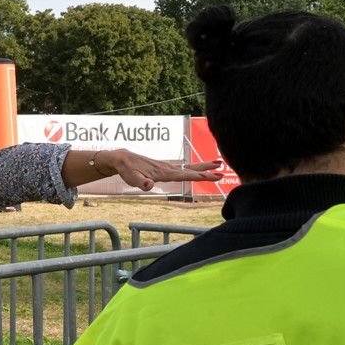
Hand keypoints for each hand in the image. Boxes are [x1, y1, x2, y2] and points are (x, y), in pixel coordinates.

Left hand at [96, 150, 222, 191]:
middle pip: (190, 169)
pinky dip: (194, 168)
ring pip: (188, 166)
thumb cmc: (127, 170)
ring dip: (204, 166)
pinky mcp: (165, 167)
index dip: (196, 176)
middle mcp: (167, 168)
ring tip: (219, 164)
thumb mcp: (132, 179)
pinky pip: (183, 167)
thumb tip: (149, 185)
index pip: (183, 175)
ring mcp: (167, 167)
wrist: (122, 159)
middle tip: (222, 169)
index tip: (210, 176)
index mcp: (163, 172)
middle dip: (206, 170)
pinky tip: (200, 169)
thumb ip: (141, 182)